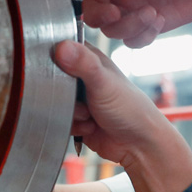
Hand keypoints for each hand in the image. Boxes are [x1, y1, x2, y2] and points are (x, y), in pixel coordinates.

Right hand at [52, 39, 191, 191]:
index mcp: (89, 59)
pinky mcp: (75, 118)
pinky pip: (59, 121)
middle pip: (52, 78)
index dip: (55, 58)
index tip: (60, 71)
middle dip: (61, 94)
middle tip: (78, 99)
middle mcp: (82, 76)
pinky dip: (72, 126)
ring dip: (70, 113)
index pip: (61, 47)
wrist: (138, 145)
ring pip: (54, 102)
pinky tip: (90, 126)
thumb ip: (83, 63)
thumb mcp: (104, 82)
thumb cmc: (130, 109)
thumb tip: (61, 47)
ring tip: (89, 115)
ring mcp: (79, 98)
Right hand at [63, 0, 191, 46]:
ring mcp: (132, 7)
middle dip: (97, 14)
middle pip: (89, 7)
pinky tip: (158, 22)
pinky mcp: (148, 24)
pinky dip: (141, 36)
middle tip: (117, 13)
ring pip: (110, 28)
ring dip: (126, 26)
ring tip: (152, 14)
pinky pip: (133, 40)